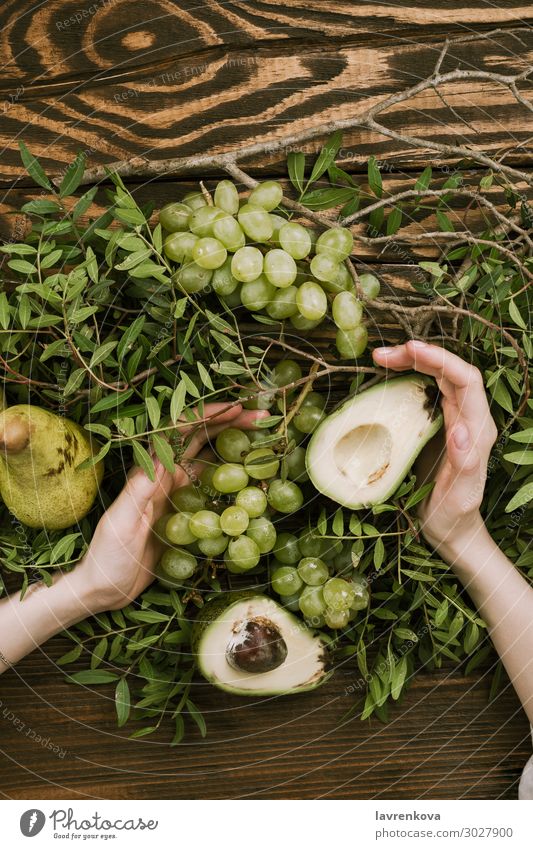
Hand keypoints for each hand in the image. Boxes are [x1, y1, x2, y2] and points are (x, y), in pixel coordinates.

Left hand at [76, 403, 267, 611]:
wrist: (104, 588)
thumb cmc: (107, 555)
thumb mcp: (121, 522)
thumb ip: (140, 490)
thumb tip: (163, 457)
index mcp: (150, 472)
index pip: (180, 431)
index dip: (208, 415)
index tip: (236, 408)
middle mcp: (165, 476)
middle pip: (200, 439)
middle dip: (230, 422)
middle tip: (263, 417)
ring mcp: (176, 495)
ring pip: (210, 460)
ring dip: (234, 445)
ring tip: (263, 437)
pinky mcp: (185, 514)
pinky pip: (212, 490)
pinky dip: (233, 479)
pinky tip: (252, 479)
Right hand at [372, 340, 497, 552]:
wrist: (451, 530)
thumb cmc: (454, 516)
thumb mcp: (460, 496)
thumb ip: (465, 464)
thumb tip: (459, 429)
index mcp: (478, 432)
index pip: (467, 381)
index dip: (441, 360)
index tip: (411, 350)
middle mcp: (469, 420)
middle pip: (451, 372)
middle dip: (420, 355)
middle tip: (383, 354)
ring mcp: (454, 420)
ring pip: (439, 378)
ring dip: (412, 362)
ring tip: (381, 358)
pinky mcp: (439, 425)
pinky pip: (428, 391)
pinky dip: (408, 377)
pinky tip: (388, 376)